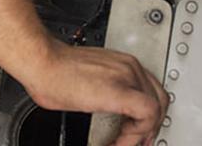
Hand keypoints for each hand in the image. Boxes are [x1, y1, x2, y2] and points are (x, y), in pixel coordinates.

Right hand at [24, 40, 168, 145]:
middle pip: (160, 100)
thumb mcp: (90, 80)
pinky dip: (136, 134)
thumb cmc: (54, 71)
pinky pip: (146, 115)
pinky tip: (119, 141)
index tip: (137, 132)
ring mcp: (126, 76)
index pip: (152, 91)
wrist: (42, 63)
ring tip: (122, 143)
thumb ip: (106, 92)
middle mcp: (129, 67)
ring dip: (141, 133)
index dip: (148, 116)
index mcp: (123, 63)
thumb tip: (107, 109)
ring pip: (156, 109)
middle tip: (136, 142)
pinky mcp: (120, 90)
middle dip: (150, 127)